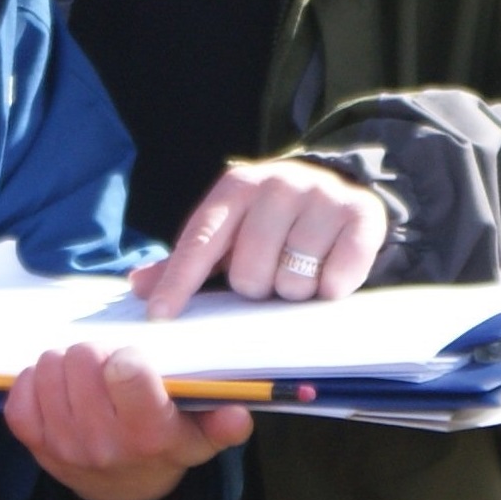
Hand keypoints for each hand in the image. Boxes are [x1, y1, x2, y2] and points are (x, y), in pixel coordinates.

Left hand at [2, 344, 250, 499]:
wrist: (124, 494)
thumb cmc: (165, 448)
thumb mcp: (201, 438)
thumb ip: (222, 424)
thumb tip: (239, 413)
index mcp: (146, 434)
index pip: (124, 371)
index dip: (127, 357)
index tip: (132, 363)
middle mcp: (102, 441)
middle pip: (81, 359)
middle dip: (94, 352)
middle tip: (105, 364)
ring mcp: (63, 444)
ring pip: (48, 368)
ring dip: (64, 362)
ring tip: (82, 374)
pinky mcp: (34, 444)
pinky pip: (19, 393)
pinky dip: (34, 380)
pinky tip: (56, 385)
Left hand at [131, 156, 387, 320]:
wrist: (340, 193)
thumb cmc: (271, 225)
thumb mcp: (229, 235)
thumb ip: (186, 262)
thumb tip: (139, 286)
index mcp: (236, 187)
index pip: (200, 241)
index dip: (180, 282)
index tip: (161, 316)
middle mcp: (277, 183)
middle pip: (249, 271)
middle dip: (257, 288)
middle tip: (269, 277)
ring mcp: (321, 195)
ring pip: (293, 280)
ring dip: (295, 291)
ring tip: (300, 273)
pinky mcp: (361, 214)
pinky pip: (337, 278)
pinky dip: (331, 288)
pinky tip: (329, 274)